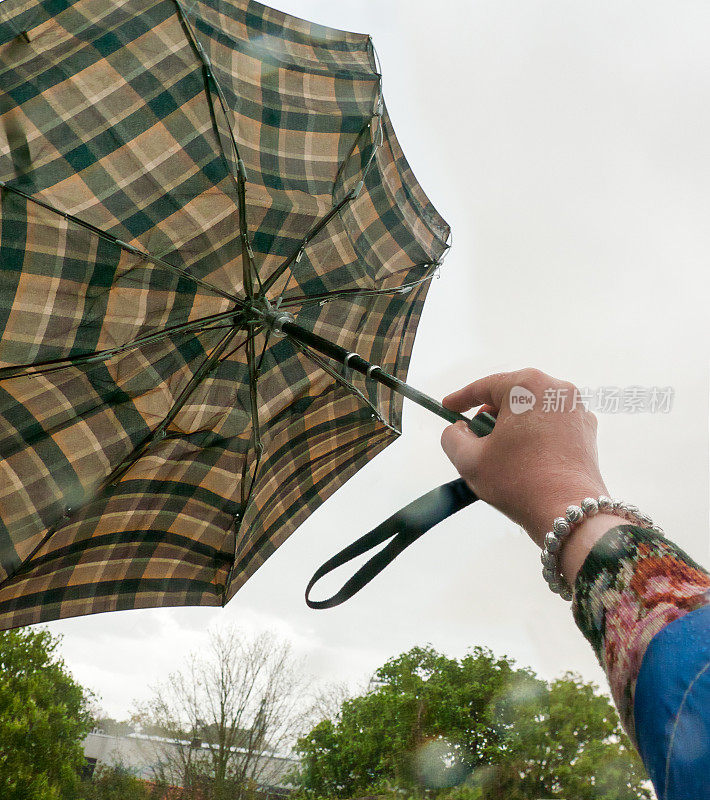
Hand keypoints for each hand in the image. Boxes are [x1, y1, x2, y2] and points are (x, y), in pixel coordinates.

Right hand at [441, 368, 620, 583]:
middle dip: (489, 415)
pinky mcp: (587, 432)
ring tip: (499, 453)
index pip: (485, 386)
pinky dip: (534, 436)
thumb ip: (453, 437)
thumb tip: (458, 429)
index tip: (448, 407)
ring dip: (512, 427)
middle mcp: (557, 389)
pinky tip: (523, 459)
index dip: (461, 398)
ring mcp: (576, 410)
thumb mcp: (469, 460)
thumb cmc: (519, 483)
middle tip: (474, 437)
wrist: (568, 512)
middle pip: (512, 395)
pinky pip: (551, 425)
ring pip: (532, 410)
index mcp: (528, 386)